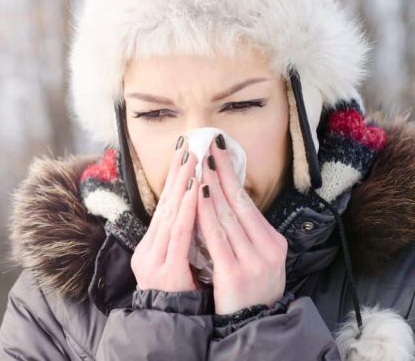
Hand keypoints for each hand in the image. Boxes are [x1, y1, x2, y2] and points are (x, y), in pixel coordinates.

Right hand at [131, 136, 200, 291]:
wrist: (169, 328)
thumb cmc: (179, 298)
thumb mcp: (178, 265)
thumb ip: (181, 241)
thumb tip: (194, 213)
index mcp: (152, 246)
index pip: (165, 206)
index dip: (175, 179)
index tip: (185, 155)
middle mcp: (149, 248)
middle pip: (165, 204)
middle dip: (178, 173)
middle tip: (188, 146)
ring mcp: (155, 258)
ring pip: (170, 213)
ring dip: (182, 184)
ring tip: (192, 160)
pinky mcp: (166, 269)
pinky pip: (178, 234)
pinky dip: (186, 210)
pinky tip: (194, 190)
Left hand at [196, 135, 287, 313]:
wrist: (251, 325)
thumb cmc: (249, 289)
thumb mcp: (257, 258)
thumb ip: (245, 233)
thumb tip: (226, 198)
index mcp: (273, 242)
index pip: (248, 202)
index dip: (231, 174)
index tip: (219, 150)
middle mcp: (267, 249)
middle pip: (238, 203)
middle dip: (221, 172)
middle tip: (207, 146)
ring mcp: (252, 261)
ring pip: (227, 216)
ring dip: (211, 186)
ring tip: (199, 164)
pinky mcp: (235, 273)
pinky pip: (217, 237)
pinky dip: (206, 214)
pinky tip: (198, 195)